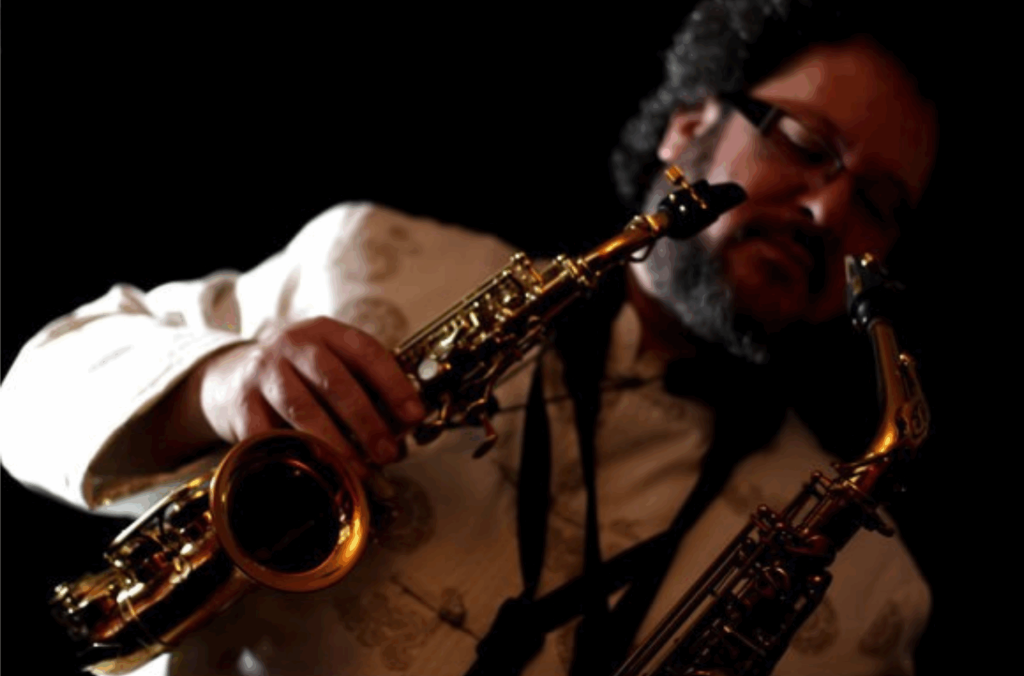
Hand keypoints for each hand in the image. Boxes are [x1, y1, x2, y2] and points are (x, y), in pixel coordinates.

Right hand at [196, 316, 424, 478]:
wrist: (228, 377)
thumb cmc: (297, 376)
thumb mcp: (331, 365)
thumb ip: (365, 387)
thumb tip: (405, 427)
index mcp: (326, 332)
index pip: (366, 352)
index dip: (393, 384)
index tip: (414, 416)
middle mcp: (293, 344)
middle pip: (335, 381)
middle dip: (367, 420)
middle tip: (389, 452)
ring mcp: (264, 372)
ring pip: (302, 408)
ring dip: (335, 443)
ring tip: (360, 471)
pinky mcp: (240, 402)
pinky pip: (268, 434)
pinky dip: (293, 454)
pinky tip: (315, 473)